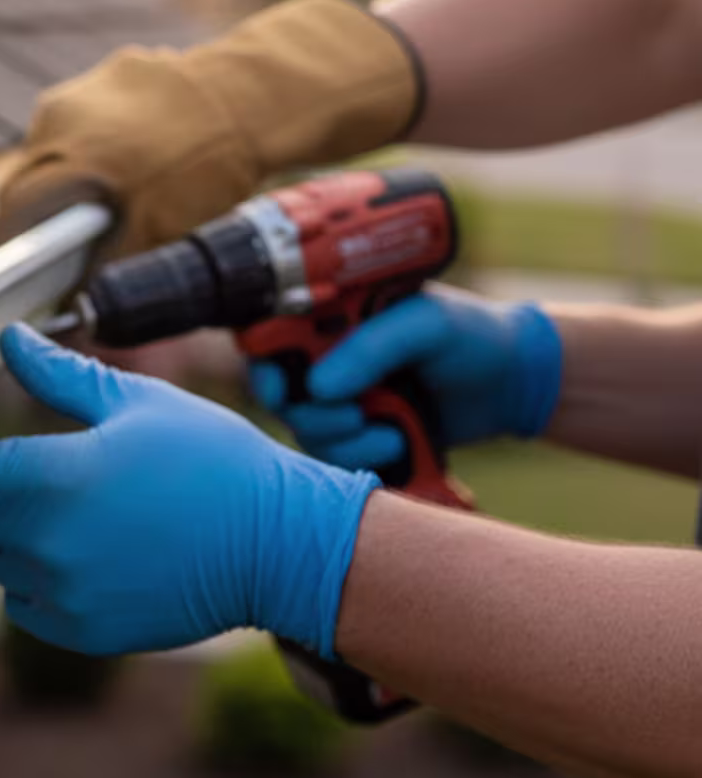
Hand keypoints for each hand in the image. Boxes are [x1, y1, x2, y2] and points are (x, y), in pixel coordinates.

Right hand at [0, 0, 418, 254]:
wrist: (255, 98)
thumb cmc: (206, 171)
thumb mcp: (153, 236)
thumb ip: (106, 272)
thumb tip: (72, 310)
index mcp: (60, 163)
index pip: (9, 219)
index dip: (9, 256)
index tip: (15, 282)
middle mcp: (56, 121)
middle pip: (26, 181)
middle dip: (41, 218)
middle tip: (65, 248)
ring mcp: (81, 91)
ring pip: (55, 149)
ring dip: (71, 178)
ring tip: (111, 199)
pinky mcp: (109, 72)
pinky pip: (86, 120)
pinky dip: (99, 146)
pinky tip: (136, 163)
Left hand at [0, 325, 378, 659]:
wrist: (280, 548)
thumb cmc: (214, 463)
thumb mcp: (136, 406)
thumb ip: (60, 378)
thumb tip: (10, 341)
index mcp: (45, 479)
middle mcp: (39, 543)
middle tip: (38, 468)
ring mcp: (57, 594)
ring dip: (15, 533)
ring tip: (89, 513)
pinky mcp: (78, 631)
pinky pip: (25, 601)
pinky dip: (41, 579)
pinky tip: (99, 554)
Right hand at [250, 287, 562, 471]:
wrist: (513, 386)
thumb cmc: (473, 336)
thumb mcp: (428, 323)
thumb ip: (374, 347)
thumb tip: (319, 386)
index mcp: (331, 318)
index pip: (268, 337)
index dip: (262, 363)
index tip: (284, 387)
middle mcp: (324, 359)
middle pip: (278, 394)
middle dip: (311, 412)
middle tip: (352, 413)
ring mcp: (339, 402)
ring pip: (304, 432)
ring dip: (344, 440)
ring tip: (392, 431)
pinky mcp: (356, 438)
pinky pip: (332, 459)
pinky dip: (361, 459)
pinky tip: (398, 445)